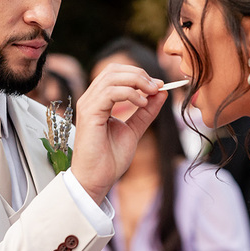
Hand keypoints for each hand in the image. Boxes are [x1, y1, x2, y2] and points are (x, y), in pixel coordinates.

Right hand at [71, 65, 168, 203]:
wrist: (97, 180)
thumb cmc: (110, 159)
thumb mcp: (134, 130)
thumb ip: (146, 112)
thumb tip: (161, 92)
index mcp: (98, 101)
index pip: (116, 73)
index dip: (139, 74)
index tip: (159, 85)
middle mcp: (90, 99)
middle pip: (113, 70)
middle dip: (139, 74)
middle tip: (157, 86)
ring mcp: (87, 105)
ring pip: (112, 77)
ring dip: (137, 81)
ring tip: (152, 93)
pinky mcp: (89, 113)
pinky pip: (109, 92)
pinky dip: (129, 93)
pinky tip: (141, 103)